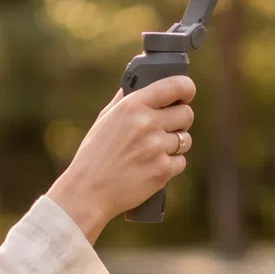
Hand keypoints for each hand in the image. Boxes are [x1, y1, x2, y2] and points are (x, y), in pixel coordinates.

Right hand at [44, 75, 196, 242]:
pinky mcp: (162, 170)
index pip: (174, 86)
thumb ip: (124, 99)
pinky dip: (170, 165)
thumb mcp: (104, 120)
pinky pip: (180, 161)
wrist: (87, 192)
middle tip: (169, 127)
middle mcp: (147, 123)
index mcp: (132, 106)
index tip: (187, 93)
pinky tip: (152, 167)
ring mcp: (156, 148)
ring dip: (175, 145)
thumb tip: (139, 81)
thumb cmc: (94, 155)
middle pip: (186, 114)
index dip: (186, 88)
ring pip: (185, 140)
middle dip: (181, 121)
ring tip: (154, 151)